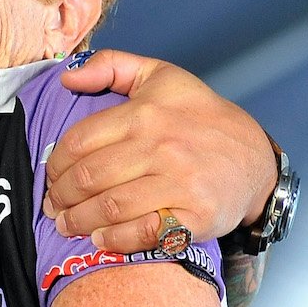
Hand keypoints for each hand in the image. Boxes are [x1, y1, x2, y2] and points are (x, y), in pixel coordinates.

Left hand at [50, 49, 275, 251]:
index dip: (57, 164)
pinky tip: (101, 238)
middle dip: (61, 196)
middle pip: (90, 177)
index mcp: (145, 113)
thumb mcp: (160, 76)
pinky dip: (115, 240)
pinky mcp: (195, 216)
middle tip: (53, 206)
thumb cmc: (201, 115)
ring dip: (79, 221)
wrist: (255, 157)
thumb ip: (111, 66)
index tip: (52, 176)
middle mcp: (161, 146)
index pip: (80, 141)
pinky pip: (144, 233)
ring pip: (110, 207)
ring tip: (67, 225)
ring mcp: (179, 183)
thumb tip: (66, 78)